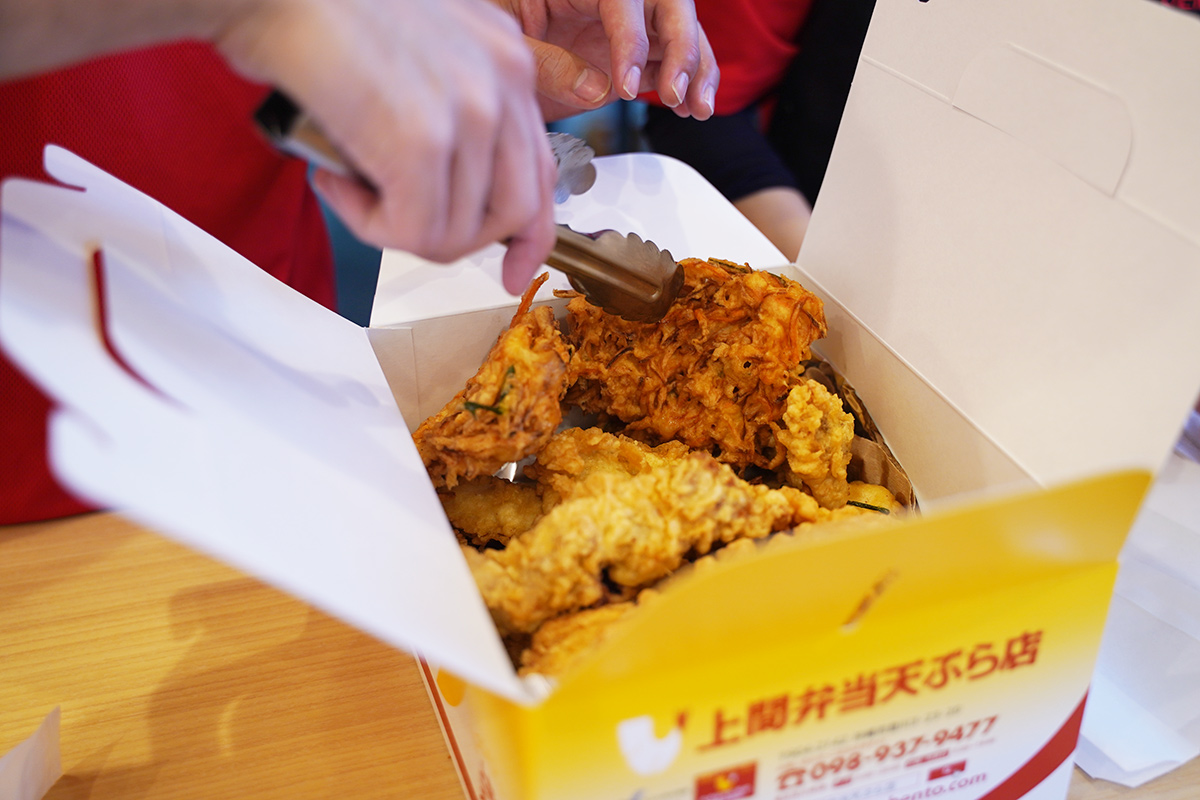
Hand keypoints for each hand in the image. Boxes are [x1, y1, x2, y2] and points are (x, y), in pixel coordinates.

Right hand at [218, 0, 556, 293]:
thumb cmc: (321, 12)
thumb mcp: (420, 48)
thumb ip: (454, 106)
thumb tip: (457, 187)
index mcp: (507, 57)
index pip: (542, 172)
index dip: (528, 236)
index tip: (510, 269)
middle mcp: (503, 79)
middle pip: (515, 212)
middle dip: (458, 239)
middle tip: (404, 227)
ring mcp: (470, 109)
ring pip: (459, 231)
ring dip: (397, 228)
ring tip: (350, 183)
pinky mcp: (423, 140)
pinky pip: (414, 233)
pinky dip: (368, 226)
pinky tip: (334, 180)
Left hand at [496, 0, 718, 121]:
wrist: (482, 58)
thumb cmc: (484, 34)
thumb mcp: (504, 43)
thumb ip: (546, 64)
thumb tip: (597, 87)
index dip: (632, 40)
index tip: (627, 86)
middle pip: (668, 2)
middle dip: (683, 49)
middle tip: (676, 93)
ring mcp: (623, 21)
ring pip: (680, 29)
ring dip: (697, 69)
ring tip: (696, 108)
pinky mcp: (629, 49)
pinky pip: (670, 57)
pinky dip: (687, 82)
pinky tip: (690, 107)